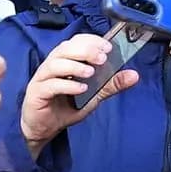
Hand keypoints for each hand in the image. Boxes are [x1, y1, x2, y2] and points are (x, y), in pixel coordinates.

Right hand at [19, 30, 131, 148]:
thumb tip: (134, 75)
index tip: (108, 47)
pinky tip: (81, 89)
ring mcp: (42, 78)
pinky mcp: (36, 93)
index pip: (76, 41)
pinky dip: (67, 85)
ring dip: (75, 66)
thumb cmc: (65, 106)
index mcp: (65, 60)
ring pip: (55, 64)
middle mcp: (51, 65)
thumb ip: (111, 84)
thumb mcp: (93, 95)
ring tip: (91, 73)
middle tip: (102, 58)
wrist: (44, 129)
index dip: (91, 41)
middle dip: (85, 50)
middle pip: (64, 49)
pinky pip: (50, 85)